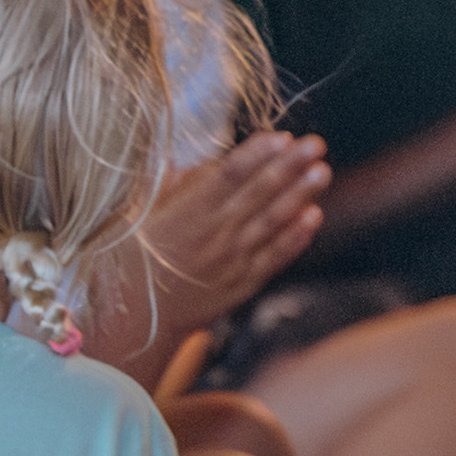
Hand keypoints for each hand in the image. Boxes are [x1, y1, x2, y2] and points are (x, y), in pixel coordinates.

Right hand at [147, 131, 329, 320]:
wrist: (134, 318)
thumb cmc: (135, 257)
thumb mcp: (142, 214)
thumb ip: (175, 183)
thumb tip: (209, 159)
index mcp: (187, 213)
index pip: (228, 177)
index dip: (256, 156)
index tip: (281, 137)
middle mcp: (213, 235)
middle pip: (257, 195)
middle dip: (288, 167)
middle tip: (315, 144)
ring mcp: (231, 261)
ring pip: (271, 223)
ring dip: (299, 196)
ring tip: (321, 172)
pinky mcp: (242, 283)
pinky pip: (273, 258)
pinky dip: (295, 238)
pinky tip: (314, 217)